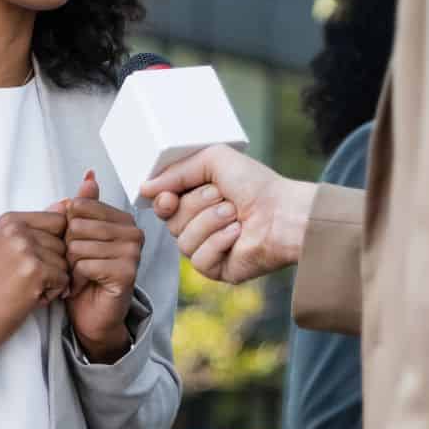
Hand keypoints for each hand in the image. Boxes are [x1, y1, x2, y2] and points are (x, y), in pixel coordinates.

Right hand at [0, 211, 69, 355]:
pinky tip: (31, 296)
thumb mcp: (11, 246)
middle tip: (27, 277)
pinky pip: (65, 278)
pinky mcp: (34, 270)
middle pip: (64, 242)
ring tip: (28, 286)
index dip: (55, 243)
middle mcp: (16, 230)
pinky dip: (54, 292)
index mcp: (11, 220)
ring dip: (54, 280)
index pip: (59, 220)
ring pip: (66, 261)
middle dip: (54, 264)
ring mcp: (25, 249)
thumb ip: (39, 226)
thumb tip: (68, 203)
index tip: (33, 259)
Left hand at [63, 170, 143, 362]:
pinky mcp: (127, 272)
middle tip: (76, 264)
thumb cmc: (84, 274)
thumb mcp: (79, 236)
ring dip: (70, 265)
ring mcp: (133, 253)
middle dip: (67, 248)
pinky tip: (83, 286)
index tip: (74, 245)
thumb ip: (85, 206)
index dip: (66, 228)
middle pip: (77, 226)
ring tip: (79, 275)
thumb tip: (90, 174)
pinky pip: (85, 265)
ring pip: (78, 246)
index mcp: (123, 219)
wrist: (91, 316)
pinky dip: (76, 279)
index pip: (79, 206)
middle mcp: (134, 232)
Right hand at [140, 145, 316, 283]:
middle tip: (224, 197)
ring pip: (183, 241)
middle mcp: (201, 223)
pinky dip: (219, 243)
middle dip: (196, 206)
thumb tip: (144, 188)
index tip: (169, 196)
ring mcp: (209, 248)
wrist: (284, 212)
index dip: (163, 201)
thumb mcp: (213, 160)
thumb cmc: (256, 184)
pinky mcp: (218, 269)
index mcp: (198, 199)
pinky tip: (238, 235)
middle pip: (170, 222)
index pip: (163, 205)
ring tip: (235, 215)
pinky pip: (199, 260)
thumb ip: (176, 171)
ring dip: (210, 223)